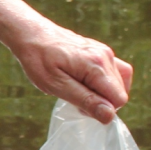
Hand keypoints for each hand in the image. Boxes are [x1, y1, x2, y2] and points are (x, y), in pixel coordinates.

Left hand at [11, 18, 133, 122]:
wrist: (31, 34)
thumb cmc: (38, 60)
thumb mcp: (57, 86)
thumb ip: (86, 100)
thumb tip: (109, 116)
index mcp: (97, 65)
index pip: (119, 99)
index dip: (101, 109)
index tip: (80, 105)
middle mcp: (106, 56)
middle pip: (120, 92)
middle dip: (102, 102)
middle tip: (75, 96)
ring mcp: (105, 51)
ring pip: (119, 83)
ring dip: (103, 93)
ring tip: (80, 89)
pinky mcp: (101, 50)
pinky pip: (114, 72)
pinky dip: (104, 82)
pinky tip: (86, 82)